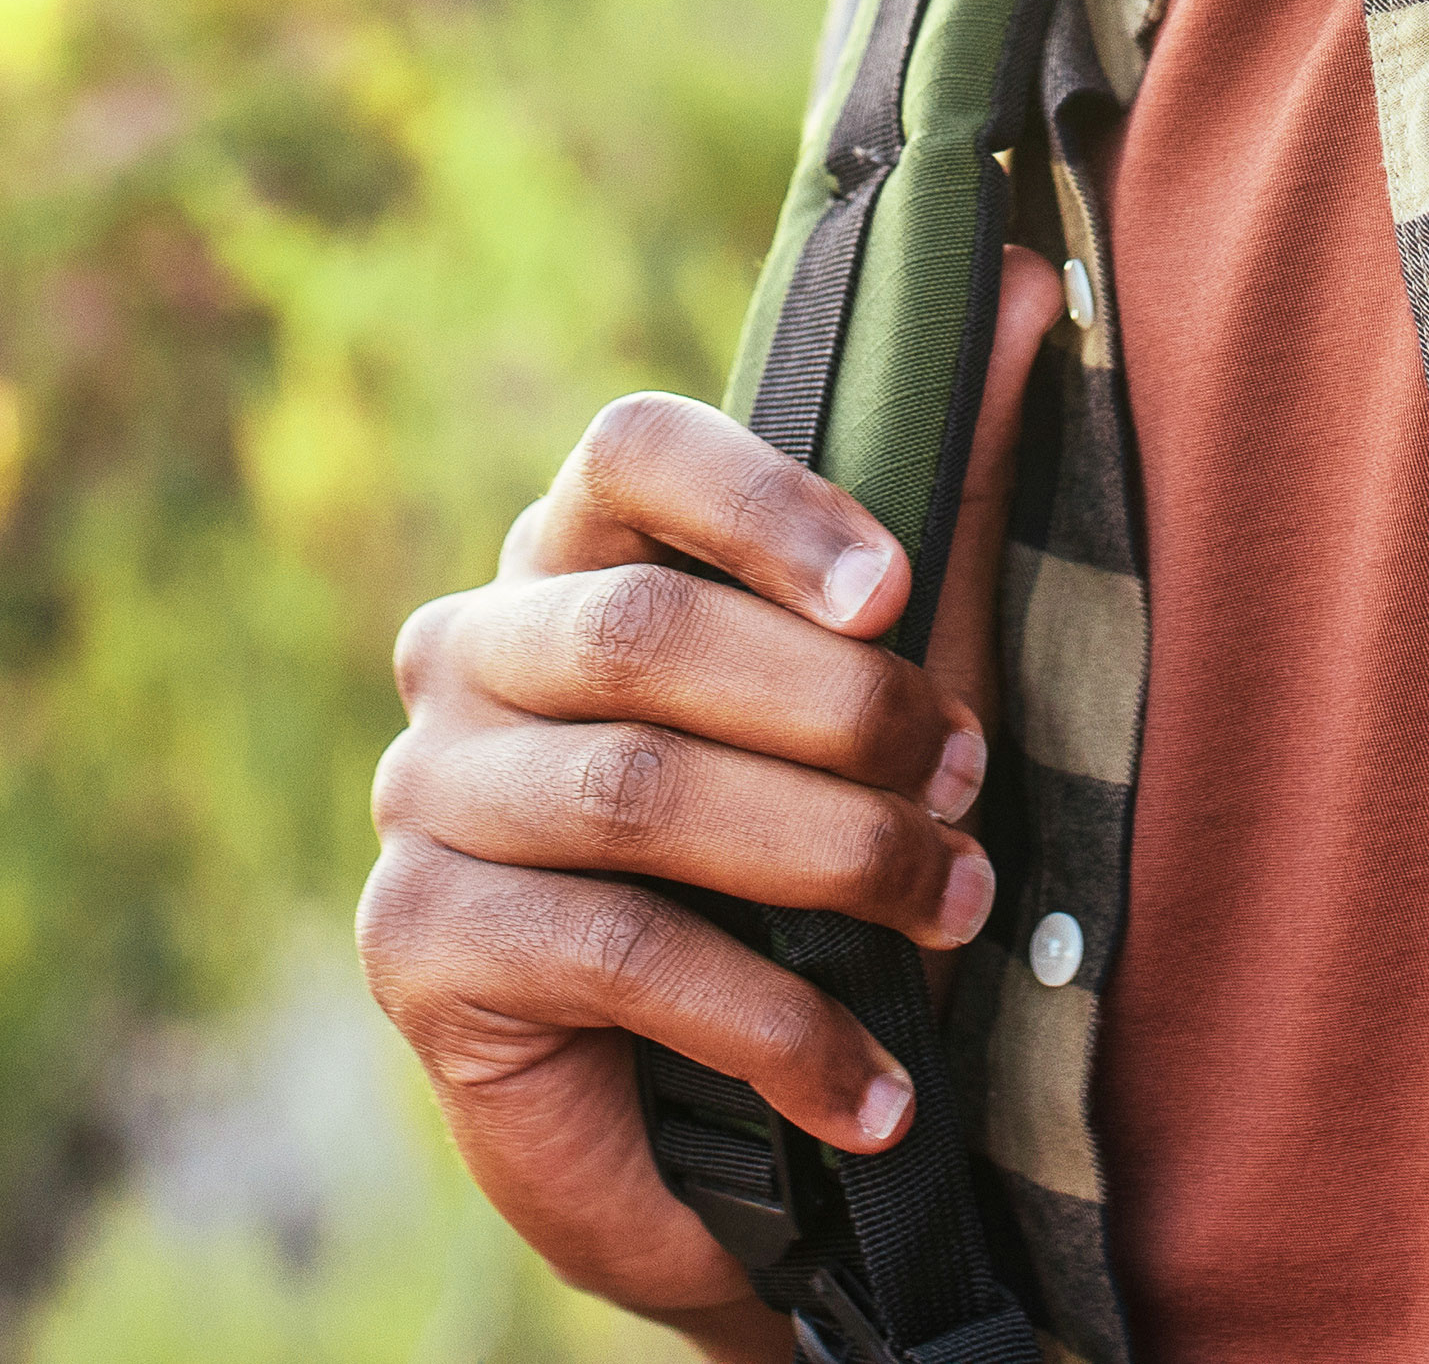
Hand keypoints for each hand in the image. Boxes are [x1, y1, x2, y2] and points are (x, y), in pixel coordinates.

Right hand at [359, 247, 1063, 1343]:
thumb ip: (940, 488)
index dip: (767, 504)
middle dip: (839, 713)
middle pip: (641, 629)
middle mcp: (465, 655)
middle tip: (971, 788)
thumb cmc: (799, 876)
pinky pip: (618, 952)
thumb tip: (1012, 279)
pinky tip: (880, 1090)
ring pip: (637, 792)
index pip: (627, 451)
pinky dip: (779, 1027)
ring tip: (957, 917)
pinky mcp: (416, 945)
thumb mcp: (884, 684)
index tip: (897, 596)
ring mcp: (422, 798)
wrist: (710, 1150)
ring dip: (833, 860)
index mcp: (564, 559)